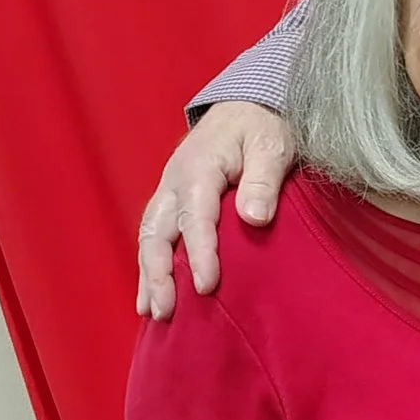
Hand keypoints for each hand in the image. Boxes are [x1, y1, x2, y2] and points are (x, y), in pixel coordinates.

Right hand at [137, 102, 298, 317]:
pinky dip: (150, 265)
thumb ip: (263, 180)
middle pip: (156, 232)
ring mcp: (169, 191)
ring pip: (149, 237)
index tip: (206, 286)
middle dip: (158, 273)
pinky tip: (151, 295)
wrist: (247, 106)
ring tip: (152, 313)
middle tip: (165, 312)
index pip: (196, 218)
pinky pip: (154, 235)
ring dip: (148, 275)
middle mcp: (174, 182)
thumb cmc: (263, 127)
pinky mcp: (172, 201)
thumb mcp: (271, 146)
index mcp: (198, 169)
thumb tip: (254, 218)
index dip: (199, 254)